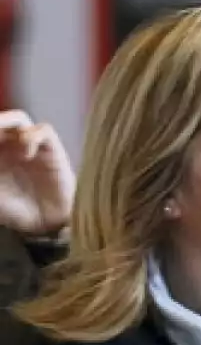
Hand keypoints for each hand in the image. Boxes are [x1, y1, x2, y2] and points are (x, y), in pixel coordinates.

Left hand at [0, 111, 74, 237]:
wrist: (43, 225)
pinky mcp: (52, 150)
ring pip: (19, 119)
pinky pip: (43, 131)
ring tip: (0, 135)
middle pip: (2, 120)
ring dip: (8, 124)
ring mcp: (31, 147)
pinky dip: (32, 137)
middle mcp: (10, 146)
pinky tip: (26, 155)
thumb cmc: (15, 212)